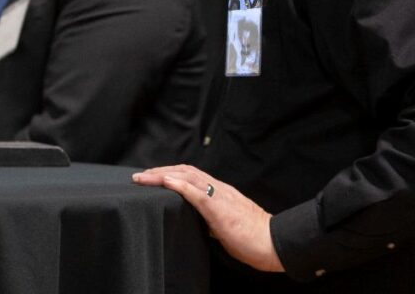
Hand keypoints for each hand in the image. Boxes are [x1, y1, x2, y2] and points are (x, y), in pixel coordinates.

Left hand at [132, 165, 284, 272]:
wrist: (274, 242)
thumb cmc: (253, 238)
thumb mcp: (227, 225)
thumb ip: (214, 219)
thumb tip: (203, 224)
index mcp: (220, 192)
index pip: (191, 176)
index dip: (170, 174)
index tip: (153, 178)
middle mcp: (219, 189)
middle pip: (184, 171)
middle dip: (160, 171)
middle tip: (140, 176)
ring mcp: (219, 196)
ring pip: (187, 177)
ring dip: (162, 175)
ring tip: (143, 178)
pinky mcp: (220, 208)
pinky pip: (197, 192)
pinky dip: (179, 185)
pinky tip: (165, 182)